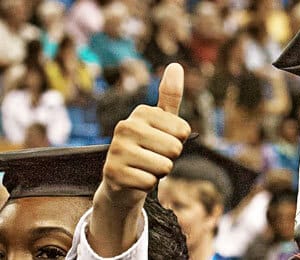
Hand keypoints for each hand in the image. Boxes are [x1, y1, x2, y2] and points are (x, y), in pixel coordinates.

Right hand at [89, 63, 190, 255]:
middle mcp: (125, 127)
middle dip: (170, 159)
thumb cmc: (148, 148)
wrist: (122, 181)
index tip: (162, 142)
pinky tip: (135, 179)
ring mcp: (116, 149)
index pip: (183, 131)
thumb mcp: (162, 122)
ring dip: (159, 173)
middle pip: (175, 149)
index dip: (178, 142)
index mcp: (141, 113)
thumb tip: (176, 65)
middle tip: (153, 158)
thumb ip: (170, 96)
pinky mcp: (112, 173)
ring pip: (164, 167)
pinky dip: (146, 186)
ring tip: (144, 168)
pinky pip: (149, 183)